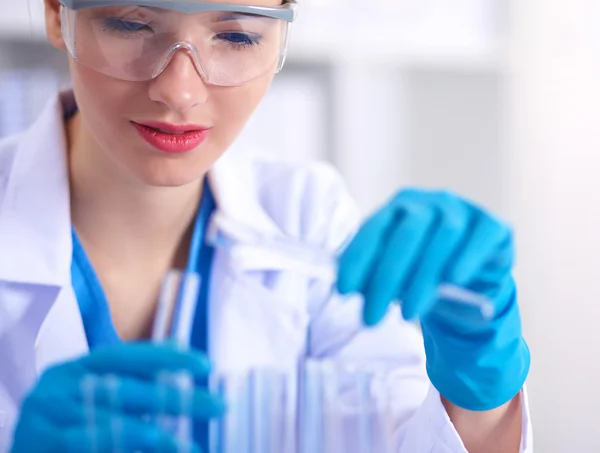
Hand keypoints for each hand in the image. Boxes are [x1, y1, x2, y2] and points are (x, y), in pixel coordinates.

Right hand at [10, 343, 225, 452]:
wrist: (22, 450)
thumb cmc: (68, 419)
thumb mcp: (96, 391)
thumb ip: (134, 375)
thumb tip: (180, 346)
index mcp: (77, 367)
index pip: (126, 356)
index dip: (166, 358)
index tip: (205, 364)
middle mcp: (61, 386)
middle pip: (125, 389)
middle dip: (174, 399)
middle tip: (217, 406)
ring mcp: (47, 417)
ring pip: (110, 424)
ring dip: (153, 435)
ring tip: (187, 446)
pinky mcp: (39, 446)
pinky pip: (89, 447)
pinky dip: (123, 451)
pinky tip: (154, 450)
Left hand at [336, 188, 529, 410]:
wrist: (474, 277)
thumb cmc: (426, 273)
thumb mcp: (398, 275)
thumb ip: (376, 276)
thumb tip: (349, 289)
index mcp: (398, 208)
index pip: (373, 229)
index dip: (357, 260)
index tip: (344, 291)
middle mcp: (428, 202)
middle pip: (405, 235)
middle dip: (386, 279)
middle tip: (371, 317)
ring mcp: (462, 210)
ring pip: (442, 237)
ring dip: (422, 279)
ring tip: (407, 313)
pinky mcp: (492, 225)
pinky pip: (479, 238)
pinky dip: (466, 258)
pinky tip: (453, 279)